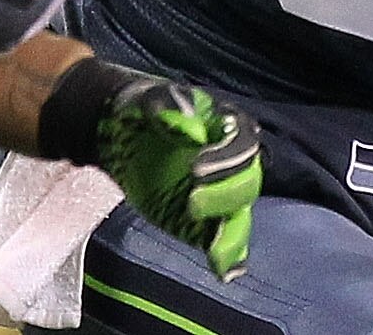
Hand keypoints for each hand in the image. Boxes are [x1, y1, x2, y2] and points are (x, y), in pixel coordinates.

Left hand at [95, 78, 261, 278]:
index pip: (241, 144)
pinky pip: (225, 239)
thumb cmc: (143, 110)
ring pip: (241, 216)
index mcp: (227, 126)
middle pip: (246, 182)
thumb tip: (193, 128)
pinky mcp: (206, 220)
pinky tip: (224, 272)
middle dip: (224, 196)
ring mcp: (221, 193)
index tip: (196, 169)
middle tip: (192, 203)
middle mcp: (232, 162)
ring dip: (233, 237)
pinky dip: (229, 257)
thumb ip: (169, 106)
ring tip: (217, 254)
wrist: (125, 134)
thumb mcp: (149, 99)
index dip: (225, 158)